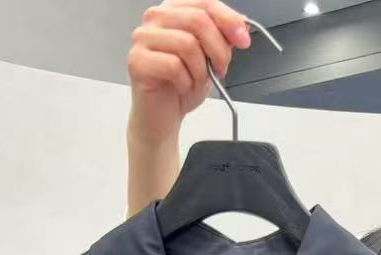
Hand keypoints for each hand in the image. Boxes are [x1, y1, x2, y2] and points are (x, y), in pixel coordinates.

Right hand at [127, 1, 251, 145]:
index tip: (243, 41)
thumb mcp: (210, 58)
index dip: (228, 20)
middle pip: (197, 21)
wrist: (163, 116)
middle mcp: (156, 18)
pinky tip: (182, 88)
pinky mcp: (137, 60)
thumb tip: (241, 25)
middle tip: (220, 70)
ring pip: (186, 44)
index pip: (205, 3)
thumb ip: (223, 38)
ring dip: (200, 70)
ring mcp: (143, 38)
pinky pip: (173, 66)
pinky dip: (185, 82)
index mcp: (174, 10)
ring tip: (197, 82)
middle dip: (217, 50)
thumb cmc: (182, 86)